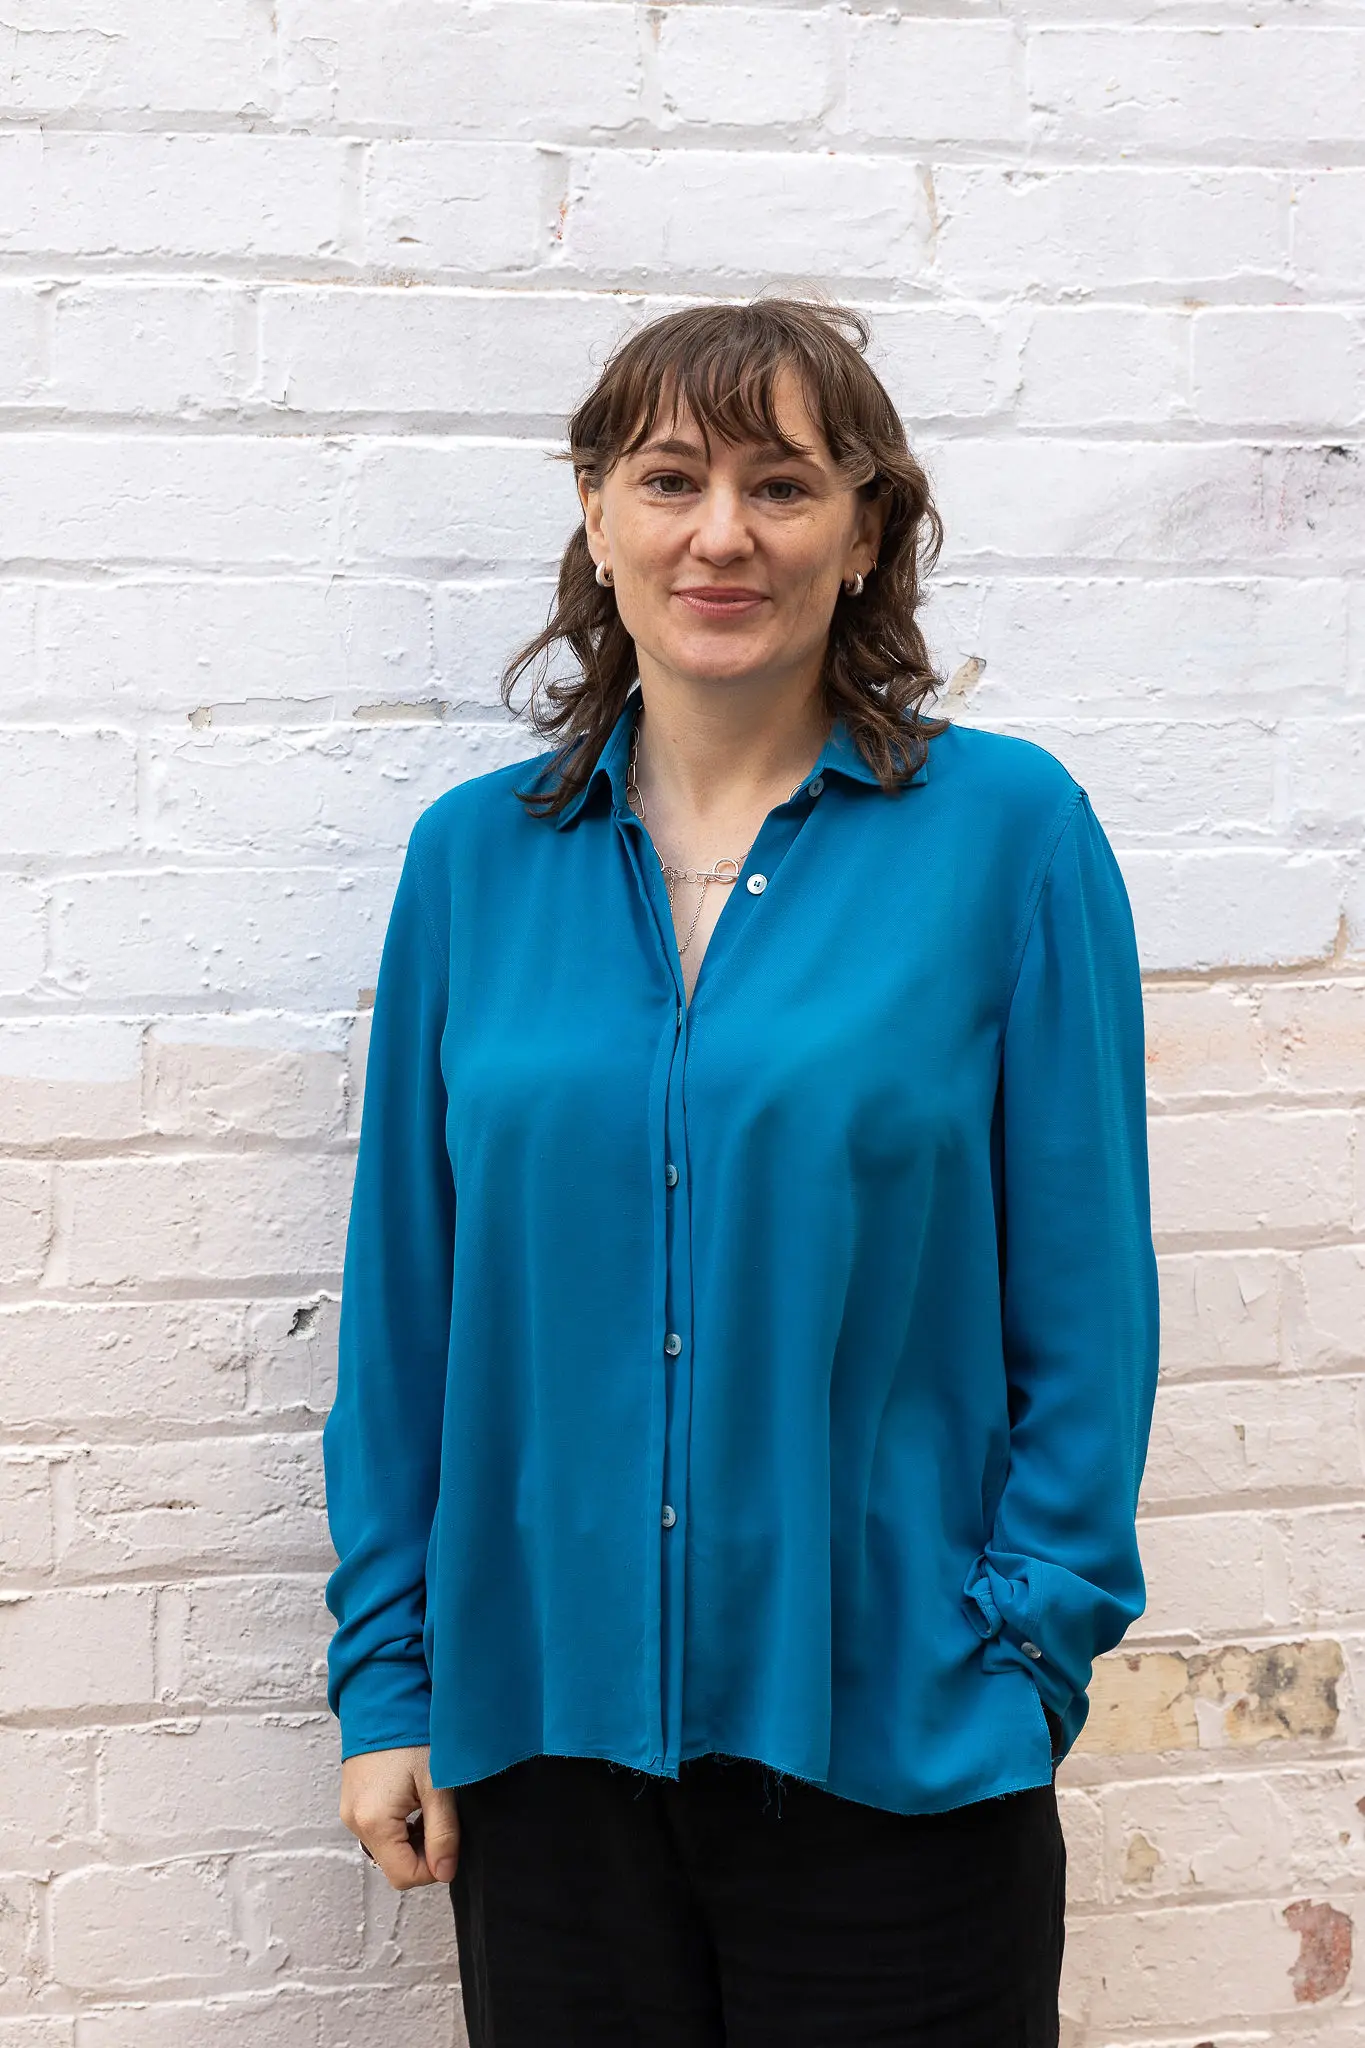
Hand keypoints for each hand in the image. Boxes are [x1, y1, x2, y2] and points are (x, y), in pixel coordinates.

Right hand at [340, 1745, 459, 1889]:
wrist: (383, 1698)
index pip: (403, 1876)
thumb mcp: (437, 1785)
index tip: (450, 1843)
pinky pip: (377, 1829)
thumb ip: (443, 1833)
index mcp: (373, 1822)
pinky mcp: (352, 1801)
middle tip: (440, 1817)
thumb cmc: (411, 1735)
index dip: (432, 1868)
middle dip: (422, 1851)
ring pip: (386, 1847)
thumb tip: (445, 1873)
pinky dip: (398, 1825)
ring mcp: (350, 1812)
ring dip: (411, 1838)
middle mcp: (354, 1822)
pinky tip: (413, 1799)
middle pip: (393, 1863)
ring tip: (427, 1804)